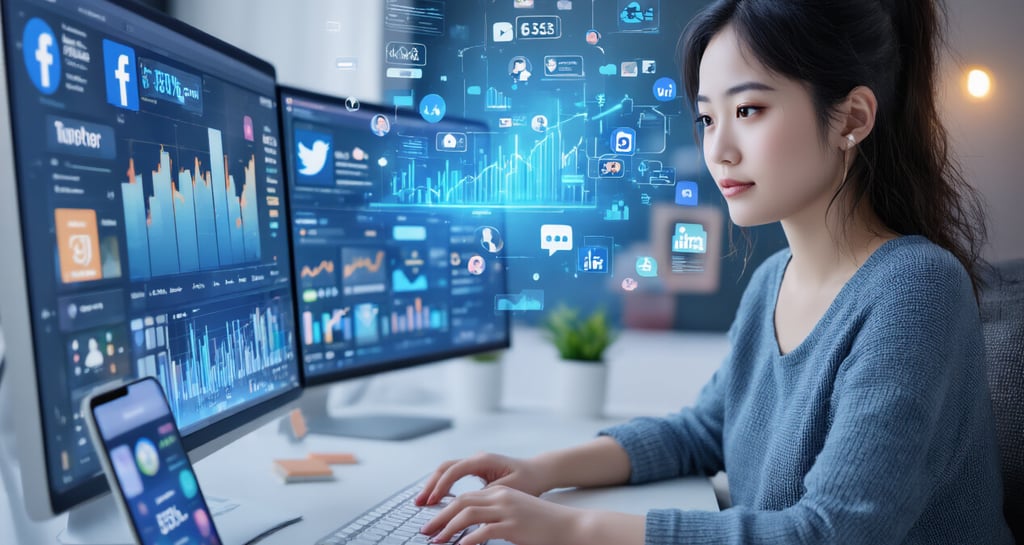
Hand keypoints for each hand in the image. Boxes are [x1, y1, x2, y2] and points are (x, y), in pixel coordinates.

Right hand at [414, 452, 549, 505]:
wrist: (539, 472)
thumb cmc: (529, 480)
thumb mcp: (508, 490)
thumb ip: (486, 495)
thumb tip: (468, 506)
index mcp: (483, 460)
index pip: (454, 471)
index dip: (441, 487)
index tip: (432, 502)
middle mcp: (476, 459)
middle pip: (445, 468)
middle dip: (430, 485)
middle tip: (419, 503)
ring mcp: (475, 463)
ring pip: (447, 471)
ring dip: (434, 485)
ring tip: (423, 502)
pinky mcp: (476, 471)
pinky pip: (453, 476)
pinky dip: (443, 486)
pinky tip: (437, 499)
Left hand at [420, 485, 583, 544]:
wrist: (570, 526)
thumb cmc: (544, 524)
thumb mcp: (517, 513)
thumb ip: (496, 516)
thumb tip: (473, 528)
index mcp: (501, 493)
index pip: (465, 497)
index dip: (445, 508)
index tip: (433, 521)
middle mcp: (502, 498)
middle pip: (462, 503)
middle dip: (440, 517)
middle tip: (426, 531)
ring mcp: (508, 511)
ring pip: (468, 515)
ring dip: (448, 529)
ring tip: (436, 541)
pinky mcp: (514, 526)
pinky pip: (484, 531)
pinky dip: (468, 540)